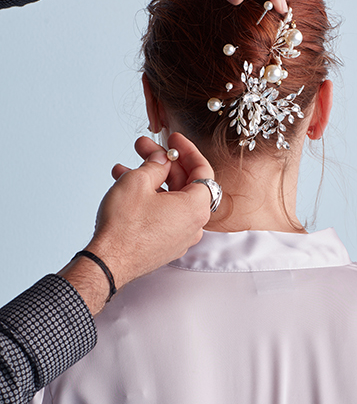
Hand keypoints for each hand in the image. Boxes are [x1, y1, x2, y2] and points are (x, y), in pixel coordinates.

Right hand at [59, 134, 212, 313]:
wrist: (108, 264)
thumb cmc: (124, 226)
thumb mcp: (138, 181)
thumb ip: (155, 165)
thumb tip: (161, 160)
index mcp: (196, 207)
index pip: (202, 170)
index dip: (187, 150)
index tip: (172, 139)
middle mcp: (194, 225)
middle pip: (185, 184)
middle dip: (163, 163)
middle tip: (142, 148)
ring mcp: (180, 237)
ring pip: (171, 199)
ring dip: (151, 180)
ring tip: (124, 168)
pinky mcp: (166, 246)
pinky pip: (164, 216)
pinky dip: (150, 199)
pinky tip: (125, 189)